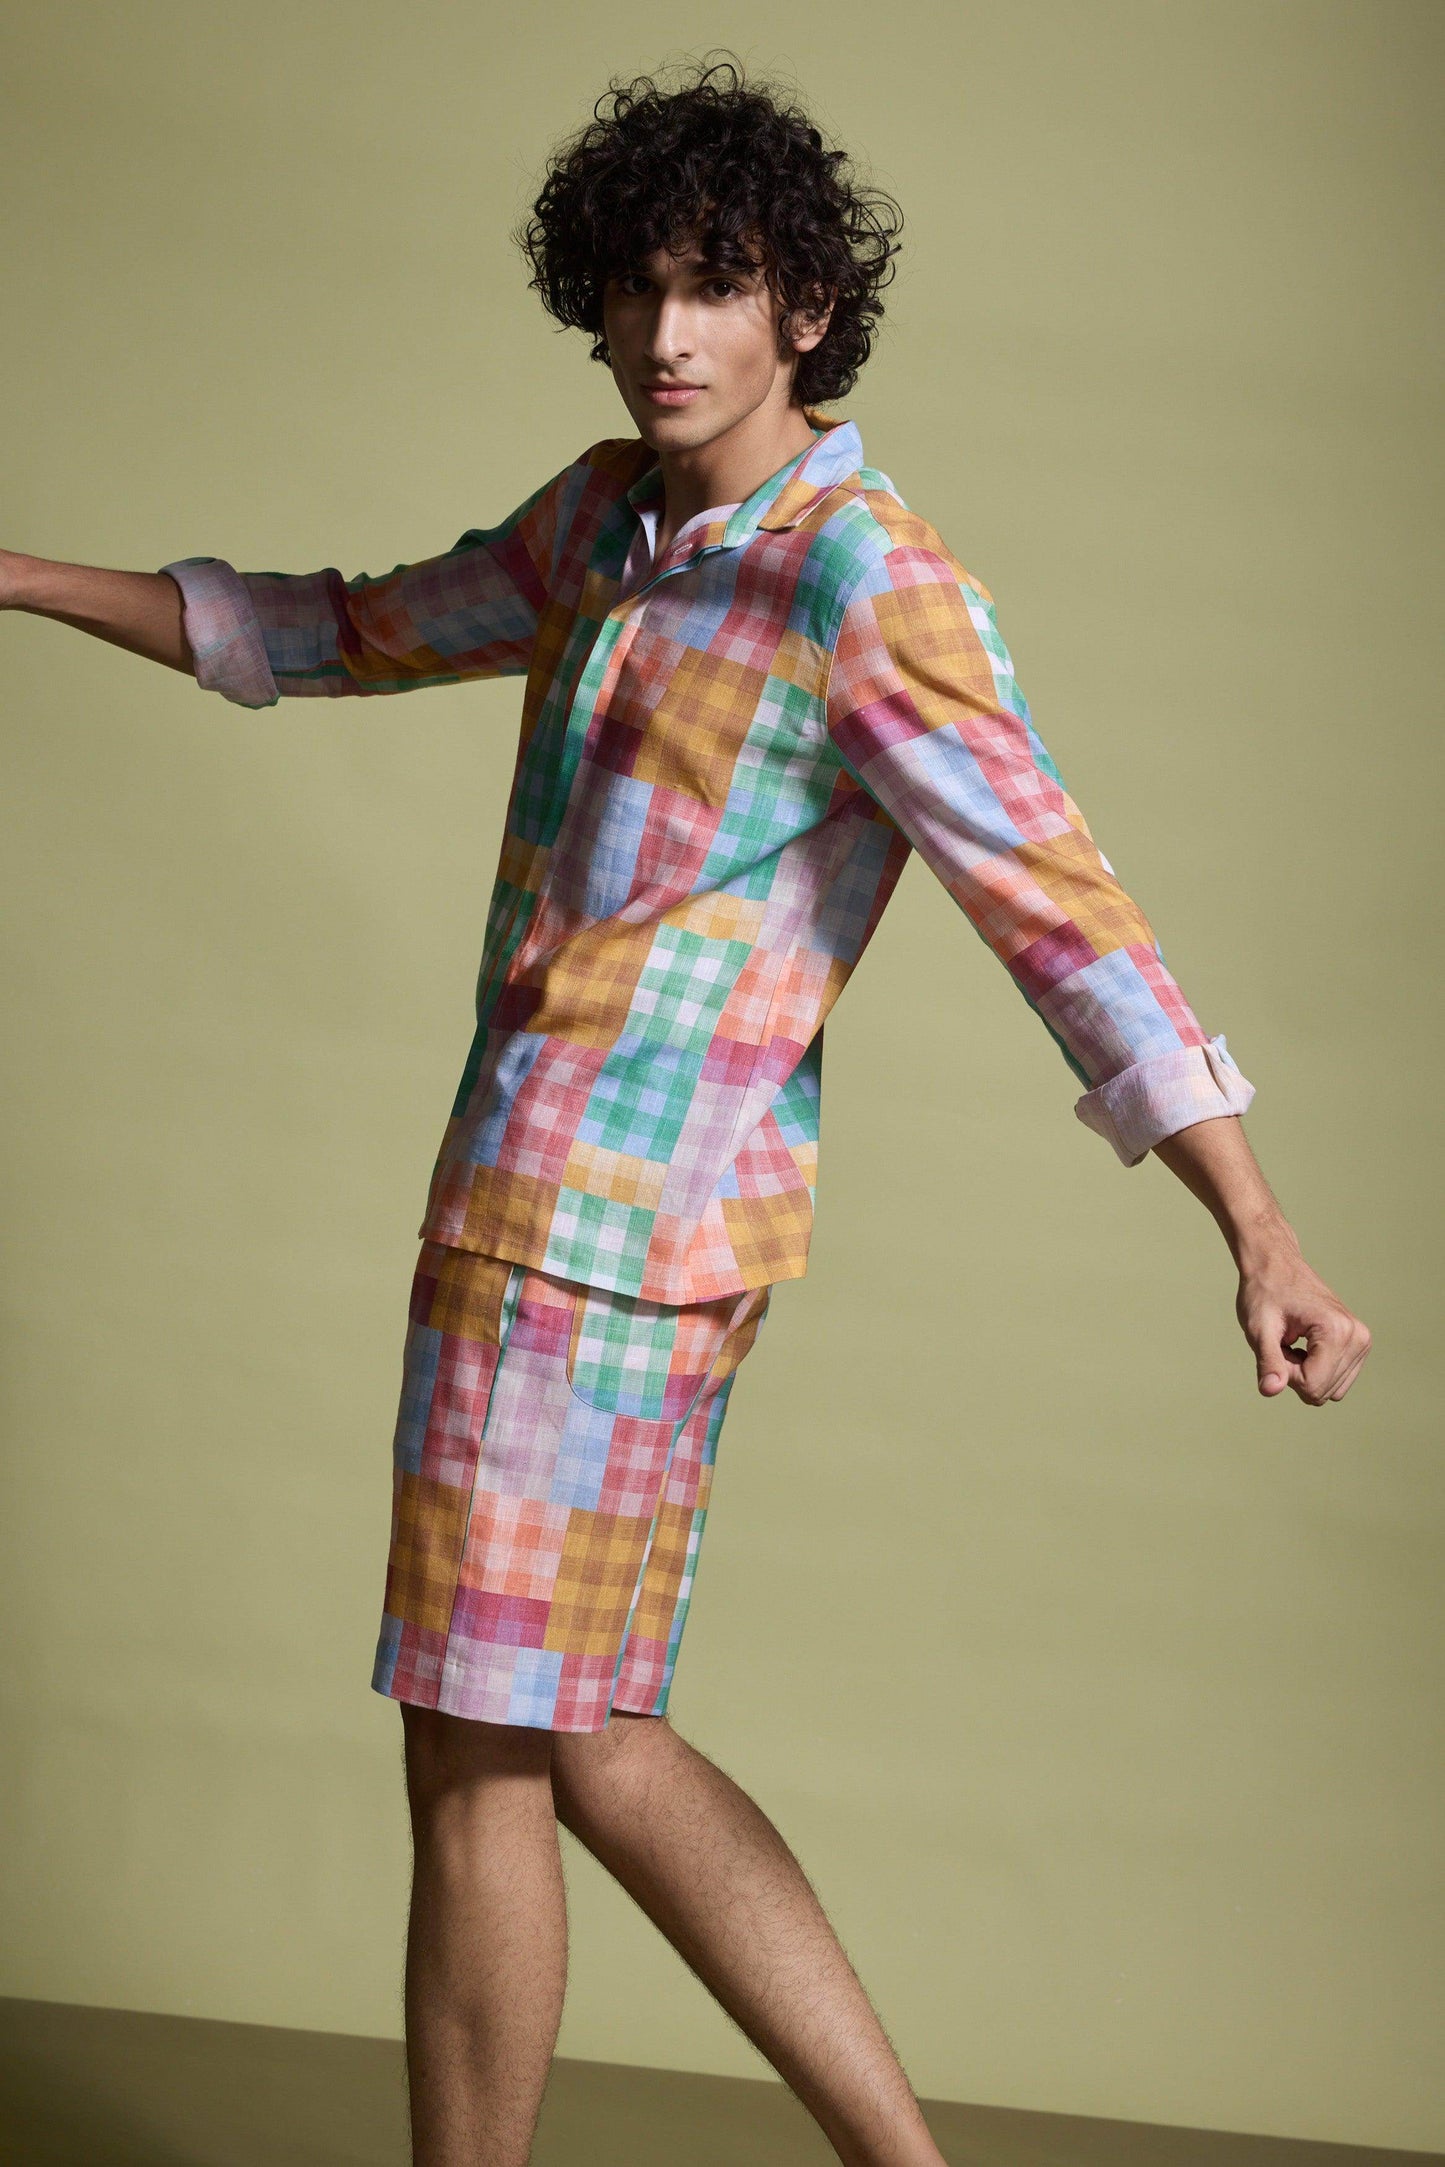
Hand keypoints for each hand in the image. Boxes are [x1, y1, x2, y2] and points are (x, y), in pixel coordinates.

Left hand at [1235, 1235, 1371, 1404]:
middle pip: (1323, 1392)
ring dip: (1305, 1373)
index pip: (1312, 1386)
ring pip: (1331, 1390)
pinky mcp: (1360, 1345)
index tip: (1276, 1345)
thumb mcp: (1259, 1329)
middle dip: (1296, 1374)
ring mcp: (1362, 1341)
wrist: (1277, 1265)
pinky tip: (1304, 1345)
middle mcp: (1358, 1336)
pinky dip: (1316, 1370)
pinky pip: (1337, 1381)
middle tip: (1283, 1342)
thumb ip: (1268, 1361)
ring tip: (1293, 1342)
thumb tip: (1270, 1390)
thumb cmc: (1264, 1293)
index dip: (1286, 1374)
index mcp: (1336, 1330)